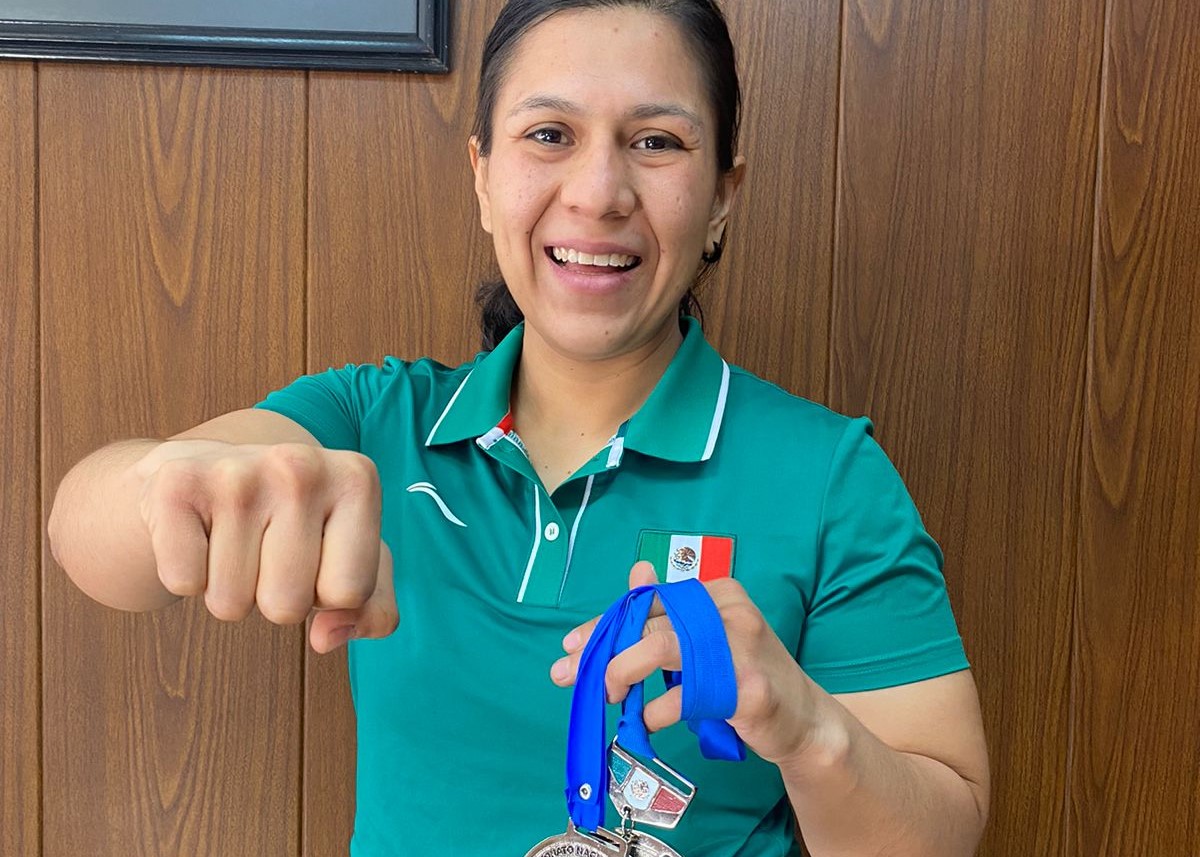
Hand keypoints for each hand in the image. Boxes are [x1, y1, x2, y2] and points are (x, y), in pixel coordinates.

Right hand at [133, 439, 397, 652]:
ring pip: (231, 604)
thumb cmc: (293, 523)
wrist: (207, 470)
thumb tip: (327, 638)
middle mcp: (301, 465)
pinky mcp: (177, 485)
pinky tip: (200, 534)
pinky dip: (188, 575)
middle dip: (275, 597)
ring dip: (230, 589)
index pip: (350, 593)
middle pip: (287, 606)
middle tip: (267, 553)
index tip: (317, 560)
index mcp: (357, 480)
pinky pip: (183, 583)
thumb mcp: (351, 557)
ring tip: (234, 542)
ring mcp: (237, 472)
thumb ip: (373, 610)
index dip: (327, 595)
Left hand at [550, 562, 819, 764]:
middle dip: (603, 650)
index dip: (604, 623)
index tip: (571, 647)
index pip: (647, 599)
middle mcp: (730, 611)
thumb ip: (669, 613)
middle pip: (649, 621)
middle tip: (574, 677)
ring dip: (623, 673)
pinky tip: (646, 722)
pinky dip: (655, 711)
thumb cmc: (745, 676)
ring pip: (661, 647)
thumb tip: (636, 571)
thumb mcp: (707, 638)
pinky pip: (685, 696)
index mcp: (717, 592)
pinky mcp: (748, 688)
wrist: (804, 720)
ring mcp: (742, 648)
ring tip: (612, 696)